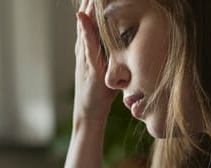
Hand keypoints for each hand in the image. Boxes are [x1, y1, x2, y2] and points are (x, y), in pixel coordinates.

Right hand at [73, 0, 115, 127]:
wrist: (89, 113)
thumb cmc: (101, 92)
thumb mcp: (108, 68)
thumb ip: (113, 53)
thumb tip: (127, 40)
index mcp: (90, 47)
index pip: (92, 20)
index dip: (94, 4)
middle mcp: (84, 48)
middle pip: (86, 18)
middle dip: (88, 1)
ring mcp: (84, 56)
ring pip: (84, 26)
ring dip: (86, 8)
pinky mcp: (89, 66)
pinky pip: (87, 45)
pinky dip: (85, 30)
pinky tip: (84, 17)